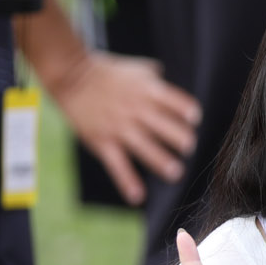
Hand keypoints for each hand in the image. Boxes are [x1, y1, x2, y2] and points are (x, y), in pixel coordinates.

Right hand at [49, 51, 200, 205]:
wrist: (71, 76)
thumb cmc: (107, 72)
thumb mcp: (135, 68)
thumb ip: (156, 78)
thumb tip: (171, 85)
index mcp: (147, 90)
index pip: (173, 101)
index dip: (186, 110)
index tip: (194, 119)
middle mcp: (135, 109)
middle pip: (163, 125)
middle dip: (179, 137)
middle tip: (189, 147)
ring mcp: (118, 126)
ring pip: (144, 146)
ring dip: (161, 160)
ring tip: (175, 172)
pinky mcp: (102, 141)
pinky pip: (117, 164)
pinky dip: (126, 181)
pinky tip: (137, 196)